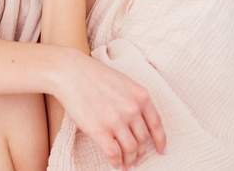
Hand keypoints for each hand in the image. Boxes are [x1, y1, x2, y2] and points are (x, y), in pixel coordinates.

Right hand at [54, 49, 166, 168]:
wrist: (71, 73)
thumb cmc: (95, 75)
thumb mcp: (124, 82)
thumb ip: (134, 100)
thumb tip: (138, 123)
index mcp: (141, 96)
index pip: (156, 124)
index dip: (160, 140)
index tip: (161, 150)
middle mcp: (132, 109)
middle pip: (143, 139)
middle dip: (141, 152)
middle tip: (136, 158)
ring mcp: (116, 120)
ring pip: (131, 150)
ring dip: (130, 160)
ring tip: (126, 164)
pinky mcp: (99, 130)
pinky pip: (114, 154)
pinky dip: (116, 162)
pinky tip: (115, 164)